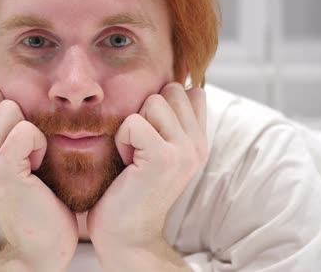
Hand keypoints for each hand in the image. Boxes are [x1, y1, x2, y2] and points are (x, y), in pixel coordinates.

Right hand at [0, 88, 77, 271]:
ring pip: (9, 107)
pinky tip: (37, 168)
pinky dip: (40, 145)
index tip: (17, 142)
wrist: (40, 245)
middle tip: (26, 153)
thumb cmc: (37, 197)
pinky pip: (25, 130)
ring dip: (31, 131)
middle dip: (19, 117)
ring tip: (31, 161)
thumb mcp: (10, 157)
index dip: (7, 110)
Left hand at [87, 83, 207, 260]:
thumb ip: (166, 122)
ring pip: (154, 101)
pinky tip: (127, 163)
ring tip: (133, 155)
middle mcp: (198, 144)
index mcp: (198, 141)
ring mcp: (185, 151)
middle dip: (147, 111)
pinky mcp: (164, 158)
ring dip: (133, 125)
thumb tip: (162, 87)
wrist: (126, 234)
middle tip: (139, 146)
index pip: (191, 91)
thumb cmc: (129, 188)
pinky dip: (122, 139)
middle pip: (171, 89)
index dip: (163, 103)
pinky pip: (134, 122)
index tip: (150, 134)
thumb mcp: (155, 150)